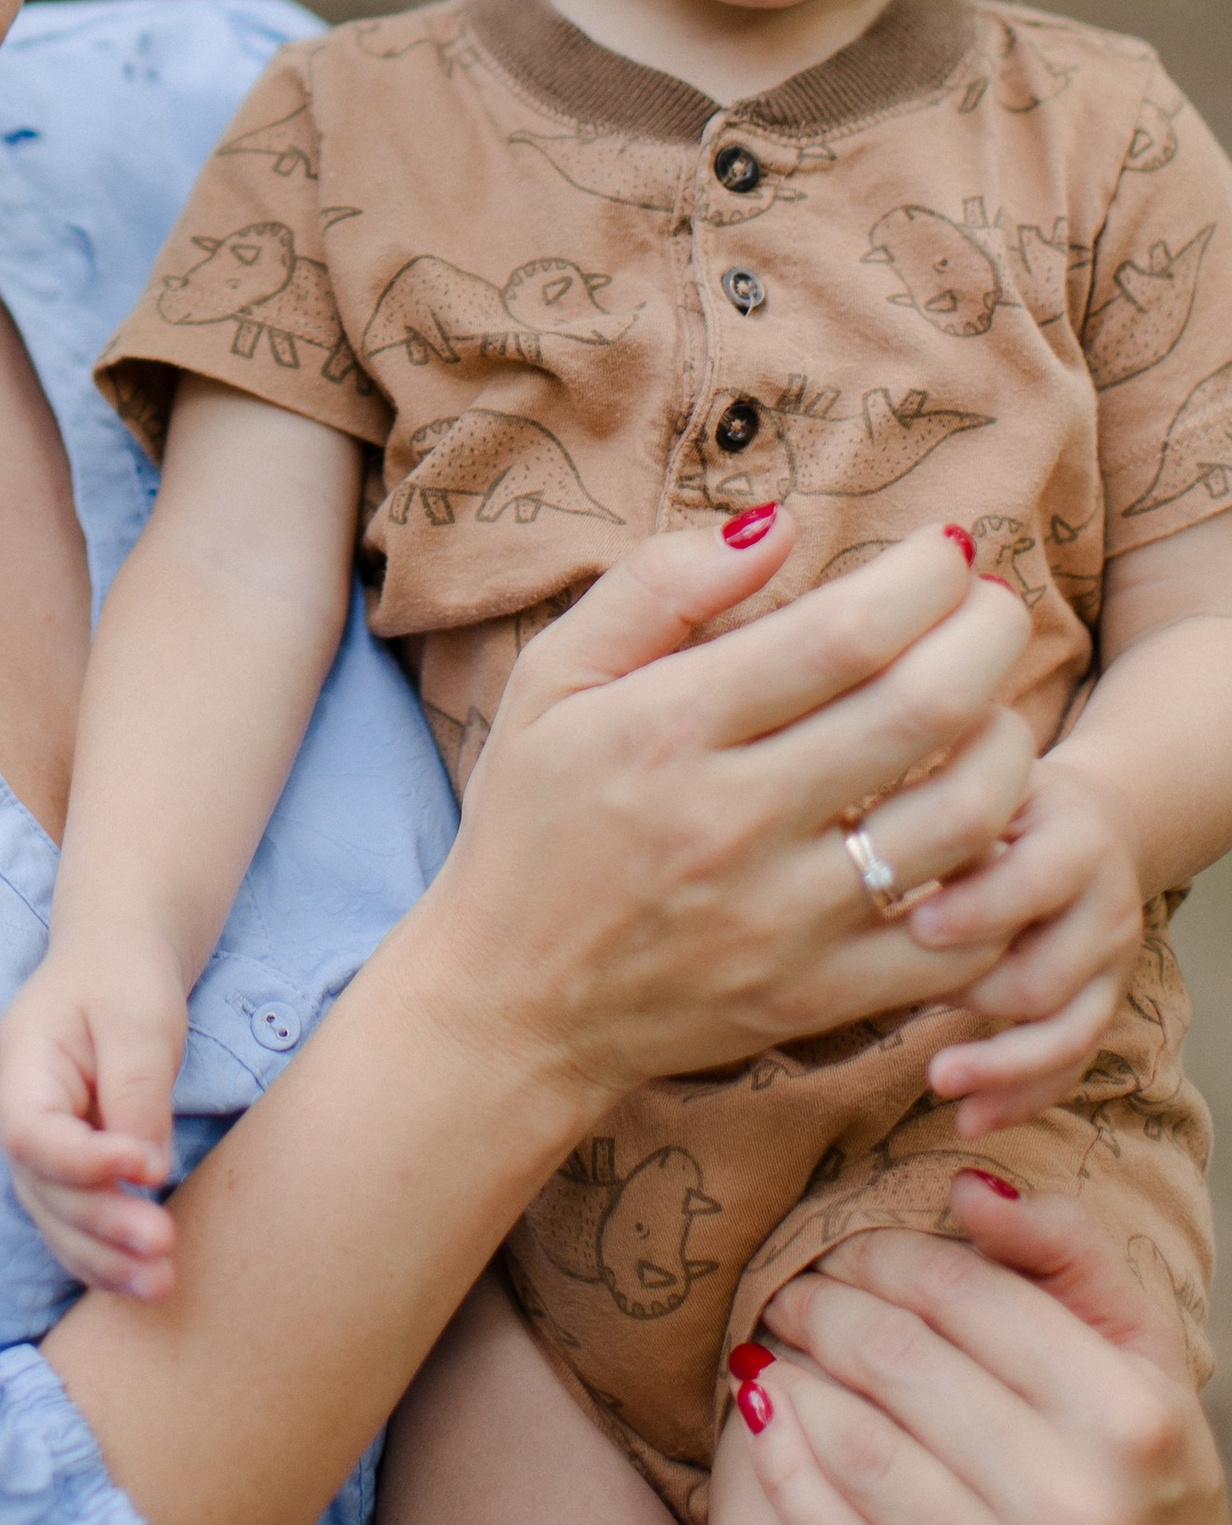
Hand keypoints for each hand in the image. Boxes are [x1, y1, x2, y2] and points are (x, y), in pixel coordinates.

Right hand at [0, 931, 187, 1299]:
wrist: (114, 959)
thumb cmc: (123, 977)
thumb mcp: (139, 1018)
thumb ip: (137, 1091)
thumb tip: (146, 1173)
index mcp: (17, 1063)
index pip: (32, 1133)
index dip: (84, 1164)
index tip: (148, 1169)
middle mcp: (9, 1110)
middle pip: (43, 1187)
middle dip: (103, 1224)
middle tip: (165, 1244)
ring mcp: (29, 1143)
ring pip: (54, 1217)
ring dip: (104, 1257)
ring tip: (161, 1282)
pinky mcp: (57, 1166)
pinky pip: (70, 1220)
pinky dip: (103, 1254)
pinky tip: (144, 1280)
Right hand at [431, 509, 1038, 1112]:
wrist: (515, 1000)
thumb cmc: (534, 817)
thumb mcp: (552, 677)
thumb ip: (656, 587)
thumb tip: (776, 525)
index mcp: (669, 727)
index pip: (842, 634)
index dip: (924, 577)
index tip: (949, 548)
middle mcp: (736, 820)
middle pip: (924, 710)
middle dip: (990, 635)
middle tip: (996, 604)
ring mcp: (788, 919)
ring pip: (964, 820)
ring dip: (1008, 743)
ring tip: (990, 708)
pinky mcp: (821, 997)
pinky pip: (960, 940)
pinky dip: (999, 877)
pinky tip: (986, 825)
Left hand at [738, 1174, 1229, 1524]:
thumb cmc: (1143, 1473)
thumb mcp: (1142, 1357)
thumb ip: (1068, 1253)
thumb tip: (968, 1185)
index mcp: (1125, 1417)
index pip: (957, 1291)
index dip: (878, 1251)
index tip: (840, 1244)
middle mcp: (1078, 1508)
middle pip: (895, 1361)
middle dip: (821, 1306)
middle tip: (790, 1287)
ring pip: (858, 1450)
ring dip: (793, 1380)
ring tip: (771, 1344)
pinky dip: (786, 1476)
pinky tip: (764, 1420)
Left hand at [906, 759, 1145, 1133]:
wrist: (1094, 824)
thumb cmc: (1011, 801)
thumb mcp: (988, 784)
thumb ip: (947, 814)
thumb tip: (869, 843)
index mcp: (1075, 841)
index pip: (1033, 883)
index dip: (977, 910)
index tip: (916, 927)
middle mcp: (1107, 910)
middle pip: (1048, 974)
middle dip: (975, 993)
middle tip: (905, 997)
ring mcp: (1111, 968)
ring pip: (1068, 1033)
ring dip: (1000, 1065)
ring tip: (938, 1080)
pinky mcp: (1102, 1008)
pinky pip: (1071, 1067)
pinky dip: (1022, 1099)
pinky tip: (969, 1120)